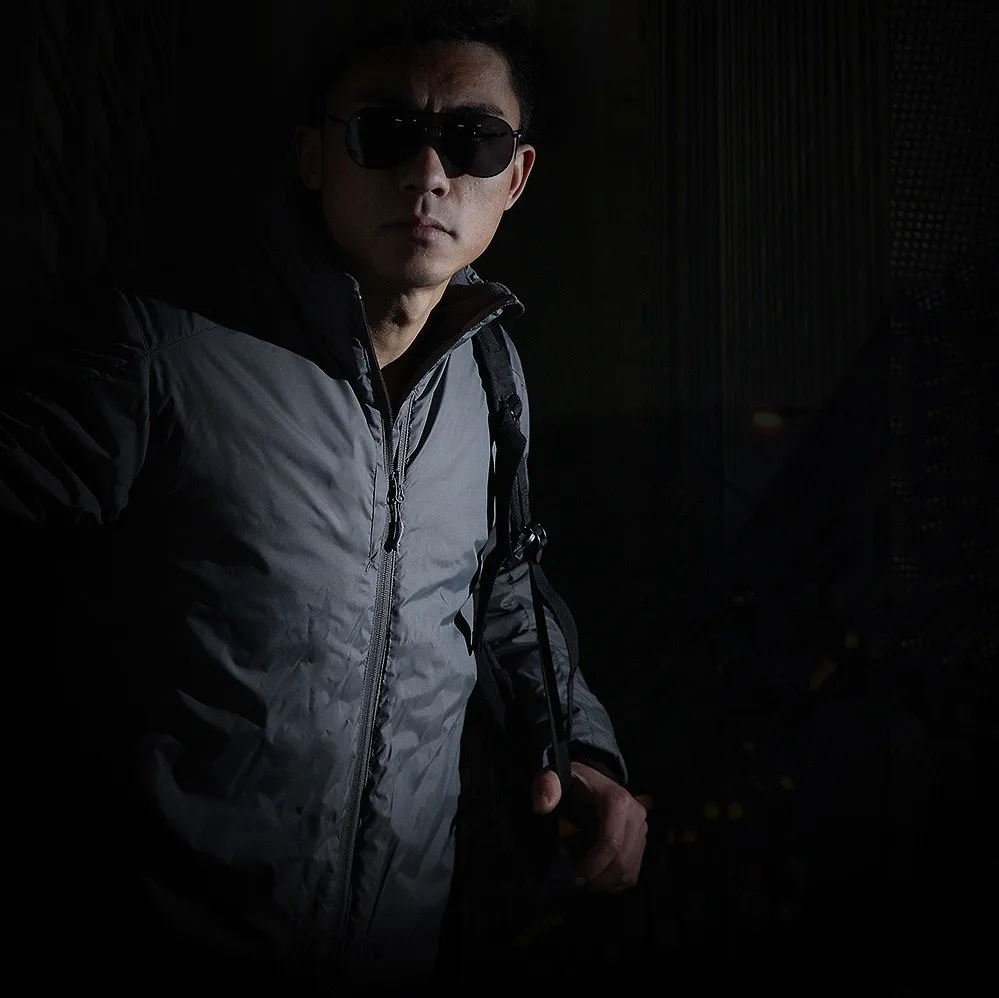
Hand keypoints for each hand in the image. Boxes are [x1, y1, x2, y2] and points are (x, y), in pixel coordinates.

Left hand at [531, 761, 647, 892]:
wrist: (591, 781)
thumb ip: (547, 787)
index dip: (593, 866)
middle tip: (575, 884)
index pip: (610, 843)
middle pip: (622, 860)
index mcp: (617, 800)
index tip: (573, 878)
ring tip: (584, 883)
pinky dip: (615, 882)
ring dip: (606, 884)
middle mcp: (636, 814)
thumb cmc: (571, 783)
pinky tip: (596, 879)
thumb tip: (542, 807)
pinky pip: (633, 871)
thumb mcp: (554, 778)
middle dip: (598, 879)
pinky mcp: (641, 840)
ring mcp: (642, 828)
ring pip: (629, 870)